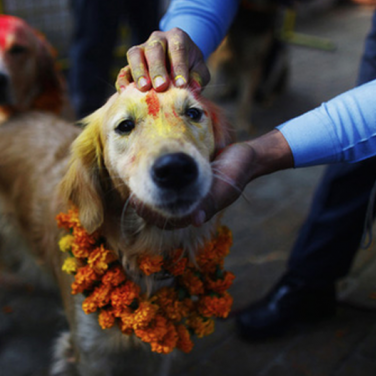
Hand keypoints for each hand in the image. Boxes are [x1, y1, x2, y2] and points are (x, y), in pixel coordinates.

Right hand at [117, 28, 210, 91]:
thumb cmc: (190, 67)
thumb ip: (199, 76)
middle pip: (154, 48)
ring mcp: (141, 49)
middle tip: (161, 87)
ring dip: (139, 71)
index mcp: (177, 37)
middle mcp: (157, 39)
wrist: (177, 65)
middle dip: (157, 69)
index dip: (179, 66)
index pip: (178, 48)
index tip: (182, 84)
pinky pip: (124, 69)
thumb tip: (194, 87)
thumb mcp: (199, 69)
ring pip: (135, 54)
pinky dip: (123, 80)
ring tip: (144, 88)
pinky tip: (126, 92)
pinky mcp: (130, 63)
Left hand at [133, 130, 294, 228]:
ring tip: (130, 181)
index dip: (151, 215)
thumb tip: (195, 220)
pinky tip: (143, 169)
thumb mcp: (224, 187)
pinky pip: (165, 184)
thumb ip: (210, 203)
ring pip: (160, 198)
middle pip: (159, 212)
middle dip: (144, 205)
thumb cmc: (236, 171)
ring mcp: (186, 191)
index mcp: (196, 210)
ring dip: (146, 193)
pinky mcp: (184, 178)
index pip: (167, 220)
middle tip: (129, 193)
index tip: (136, 202)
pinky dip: (152, 179)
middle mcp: (188, 203)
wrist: (246, 155)